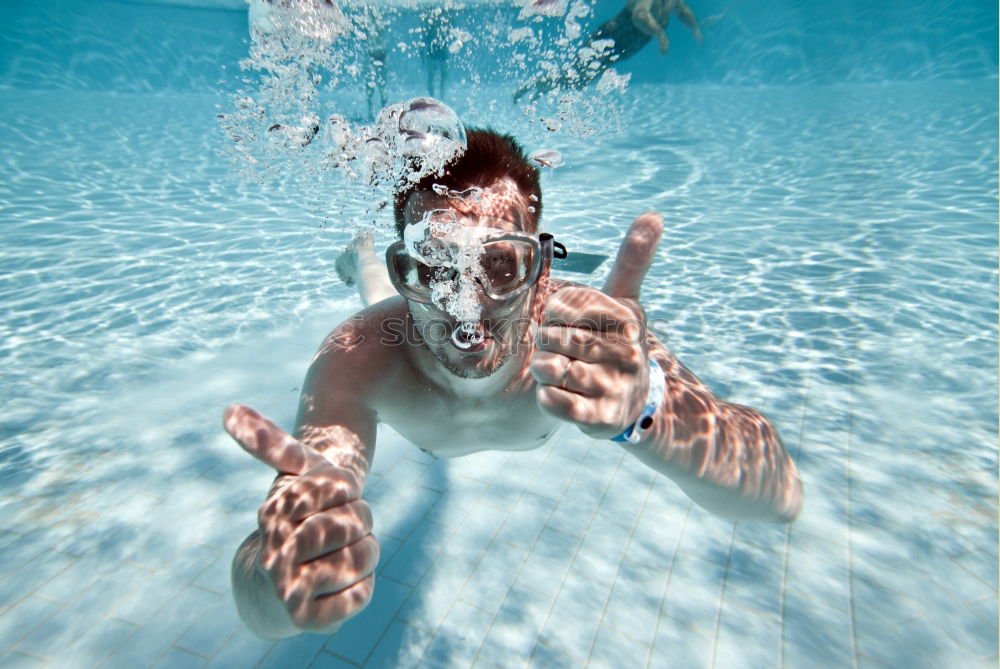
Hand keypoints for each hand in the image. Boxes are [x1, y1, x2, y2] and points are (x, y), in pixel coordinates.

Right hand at [224, 404, 378, 631]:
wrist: (271, 586)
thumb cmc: (293, 520)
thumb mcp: (291, 476)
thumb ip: (268, 442)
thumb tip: (228, 409)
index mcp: (275, 510)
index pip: (341, 486)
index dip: (347, 491)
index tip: (331, 500)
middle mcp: (276, 550)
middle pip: (355, 522)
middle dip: (360, 523)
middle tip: (343, 530)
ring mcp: (288, 588)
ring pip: (363, 558)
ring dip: (366, 554)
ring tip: (346, 555)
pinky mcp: (306, 620)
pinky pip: (361, 596)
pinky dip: (362, 587)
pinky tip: (344, 584)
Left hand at [531, 212, 662, 438]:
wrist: (637, 402)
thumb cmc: (619, 341)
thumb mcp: (627, 300)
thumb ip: (634, 259)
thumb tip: (654, 214)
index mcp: (626, 318)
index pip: (561, 305)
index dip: (554, 313)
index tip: (567, 321)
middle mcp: (625, 353)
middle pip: (553, 337)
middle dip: (548, 343)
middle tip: (562, 349)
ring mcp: (614, 387)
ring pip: (550, 368)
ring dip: (545, 369)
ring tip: (560, 369)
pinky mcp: (600, 418)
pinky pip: (553, 402)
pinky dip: (547, 396)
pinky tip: (559, 392)